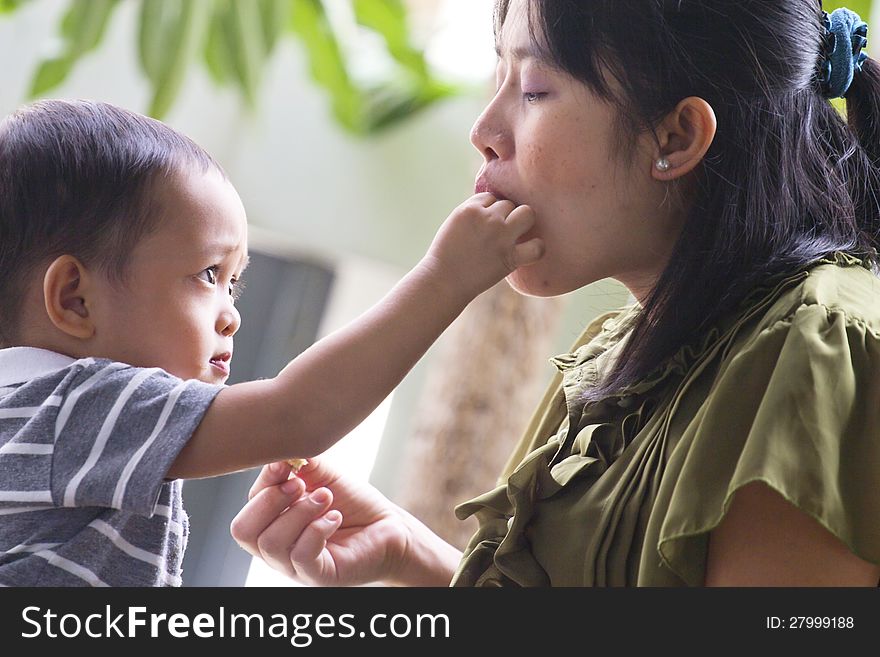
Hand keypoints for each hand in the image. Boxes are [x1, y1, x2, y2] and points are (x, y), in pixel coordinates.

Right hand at [230, 458, 458, 586]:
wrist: (388, 526)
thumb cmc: (353, 503)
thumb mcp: (323, 476)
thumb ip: (299, 465)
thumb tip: (277, 455)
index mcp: (271, 523)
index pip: (246, 507)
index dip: (264, 483)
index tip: (288, 465)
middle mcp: (277, 547)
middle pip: (243, 531)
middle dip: (270, 500)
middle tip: (301, 485)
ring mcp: (295, 566)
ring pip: (271, 543)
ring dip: (300, 511)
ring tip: (326, 498)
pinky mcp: (318, 576)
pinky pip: (302, 556)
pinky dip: (318, 529)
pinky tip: (334, 517)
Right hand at [420, 193, 543, 301]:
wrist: (443, 281)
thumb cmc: (446, 255)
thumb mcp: (454, 222)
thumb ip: (473, 211)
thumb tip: (496, 206)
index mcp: (470, 209)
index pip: (491, 197)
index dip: (490, 211)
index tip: (484, 226)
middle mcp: (487, 218)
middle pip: (509, 204)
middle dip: (505, 216)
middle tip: (498, 233)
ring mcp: (500, 237)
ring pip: (526, 214)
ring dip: (522, 223)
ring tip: (514, 236)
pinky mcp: (510, 257)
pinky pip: (537, 246)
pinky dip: (537, 247)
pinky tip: (529, 250)